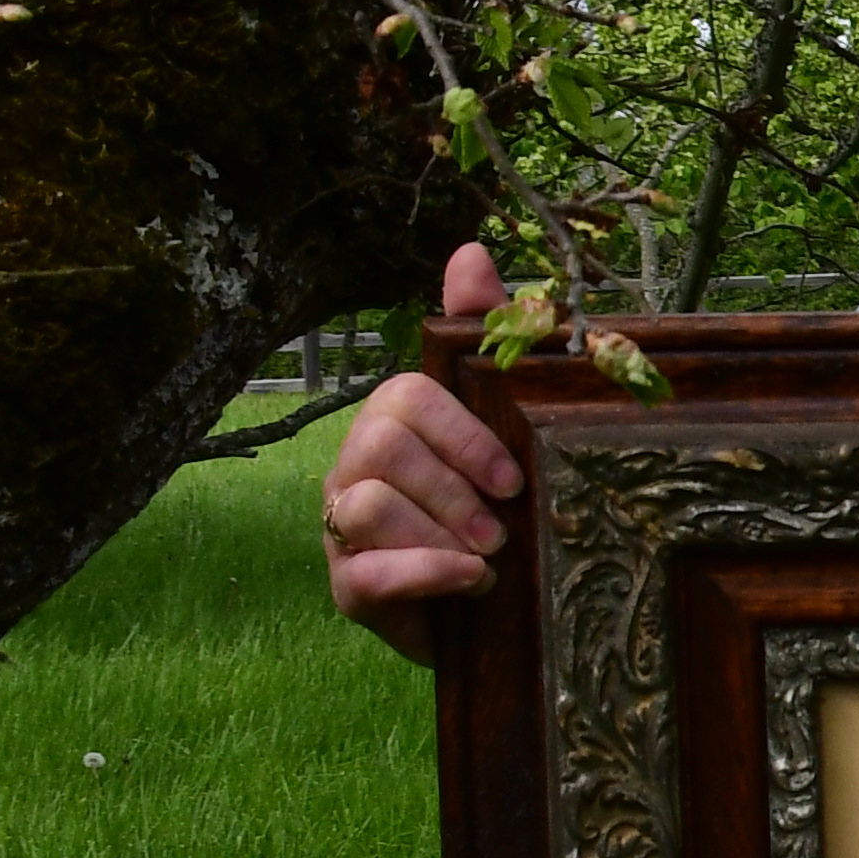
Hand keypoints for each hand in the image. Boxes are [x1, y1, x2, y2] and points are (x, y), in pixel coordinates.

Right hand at [318, 243, 521, 663]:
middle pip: (379, 447)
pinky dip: (426, 574)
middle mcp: (357, 467)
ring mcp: (343, 527)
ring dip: (441, 533)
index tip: (514, 479)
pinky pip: (366, 573)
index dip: (463, 435)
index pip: (406, 398)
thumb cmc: (503, 506)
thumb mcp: (515, 423)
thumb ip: (492, 338)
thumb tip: (469, 250)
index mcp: (396, 423)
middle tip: (503, 527)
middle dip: (451, 489)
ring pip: (366, 506)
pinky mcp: (349, 587)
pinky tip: (472, 582)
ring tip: (490, 559)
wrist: (499, 607)